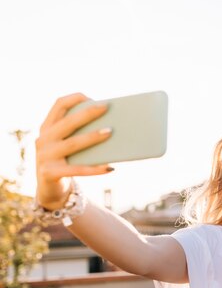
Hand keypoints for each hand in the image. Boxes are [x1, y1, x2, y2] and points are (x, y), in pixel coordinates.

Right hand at [36, 93, 113, 209]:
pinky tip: (110, 167)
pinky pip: (76, 170)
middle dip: (87, 113)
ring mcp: (45, 156)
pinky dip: (94, 168)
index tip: (91, 97)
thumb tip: (111, 126)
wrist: (50, 190)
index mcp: (47, 128)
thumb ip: (79, 134)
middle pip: (67, 122)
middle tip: (107, 107)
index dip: (74, 99)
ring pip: (72, 144)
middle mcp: (43, 139)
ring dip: (92, 137)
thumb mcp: (68, 145)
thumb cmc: (66, 162)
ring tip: (110, 132)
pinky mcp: (50, 173)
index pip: (58, 105)